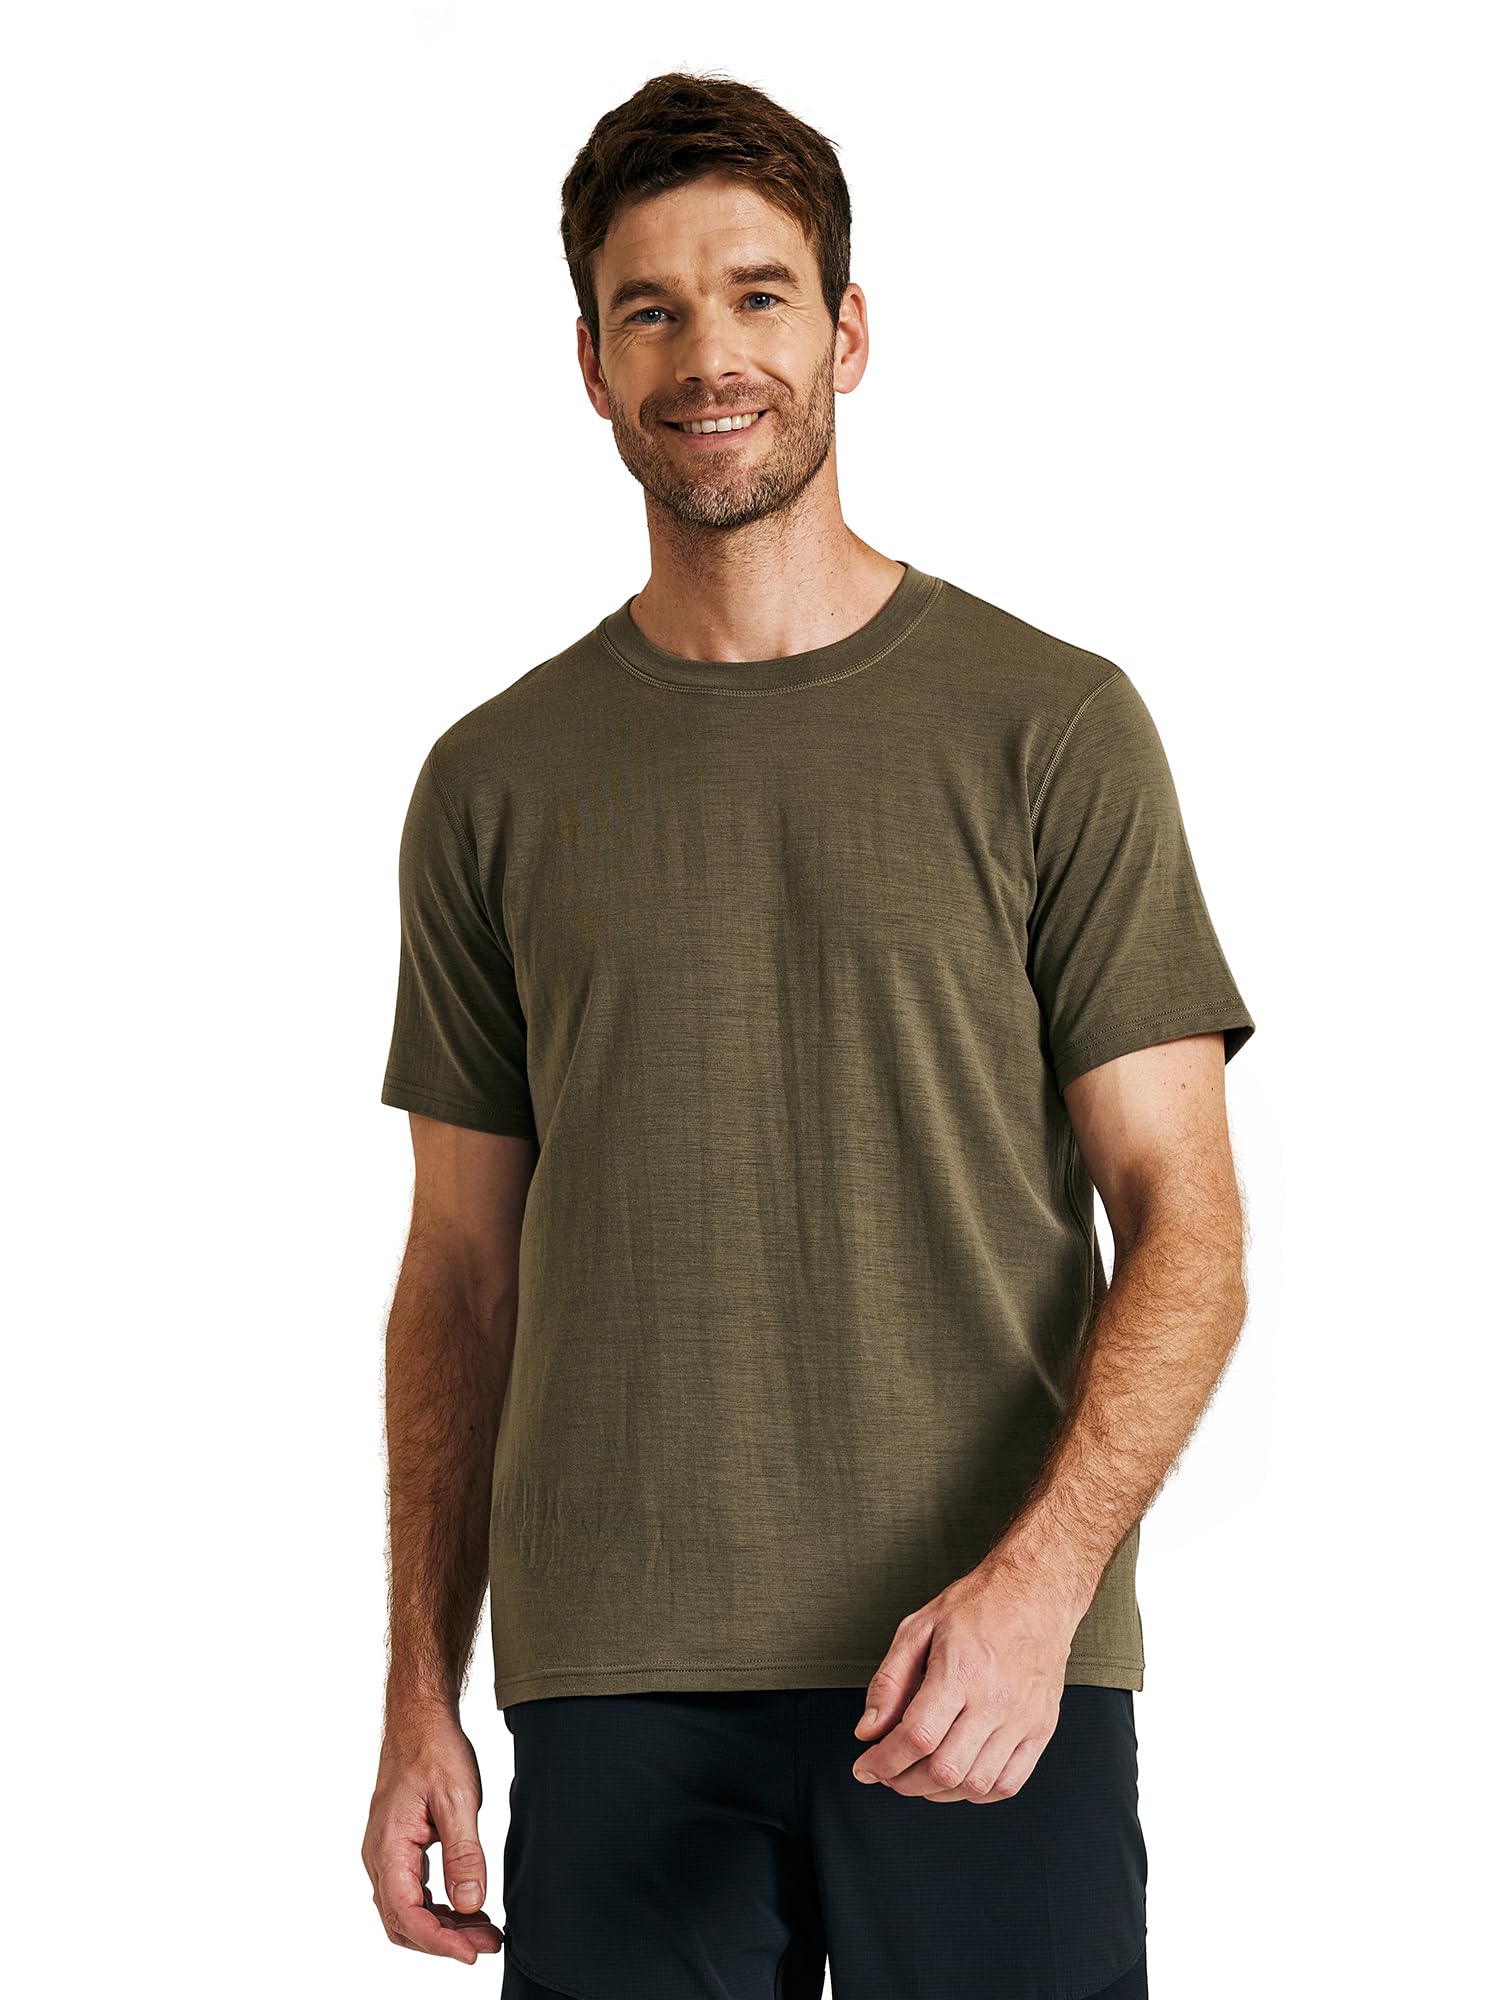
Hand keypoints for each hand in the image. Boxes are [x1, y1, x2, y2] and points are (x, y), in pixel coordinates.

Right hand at [363, 1702, 504, 1962]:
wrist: (419, 1719)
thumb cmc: (434, 1749)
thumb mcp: (458, 1799)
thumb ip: (464, 1854)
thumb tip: (470, 1904)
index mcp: (389, 1847)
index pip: (407, 1915)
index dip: (439, 1942)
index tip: (472, 1954)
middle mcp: (379, 1856)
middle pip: (403, 1922)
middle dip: (444, 1940)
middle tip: (487, 1944)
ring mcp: (386, 1853)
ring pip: (407, 1910)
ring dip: (444, 1926)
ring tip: (485, 1931)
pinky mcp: (398, 1848)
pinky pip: (412, 1891)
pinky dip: (438, 1907)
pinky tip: (469, 1908)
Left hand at [850, 1561, 1078, 1802]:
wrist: (1034, 1593)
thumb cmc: (978, 1606)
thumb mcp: (918, 1628)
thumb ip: (889, 1681)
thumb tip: (868, 1729)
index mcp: (960, 1671)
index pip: (917, 1737)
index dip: (884, 1762)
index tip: (866, 1768)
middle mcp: (995, 1700)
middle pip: (944, 1770)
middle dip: (904, 1782)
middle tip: (888, 1773)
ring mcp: (1022, 1719)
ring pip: (975, 1785)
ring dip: (938, 1792)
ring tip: (919, 1776)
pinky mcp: (1041, 1729)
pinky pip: (1009, 1784)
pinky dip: (977, 1793)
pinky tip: (958, 1777)